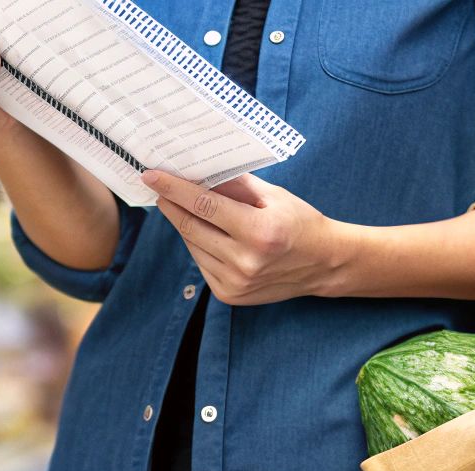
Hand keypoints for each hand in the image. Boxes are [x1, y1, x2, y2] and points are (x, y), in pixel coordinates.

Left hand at [143, 170, 347, 304]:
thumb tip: (197, 171)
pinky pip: (201, 263)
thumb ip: (235, 185)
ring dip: (185, 225)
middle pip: (191, 227)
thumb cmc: (299, 222)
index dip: (175, 189)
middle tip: (158, 187)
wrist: (322, 264)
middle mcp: (246, 261)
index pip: (205, 206)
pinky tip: (208, 233)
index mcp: (260, 231)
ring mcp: (236, 283)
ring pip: (192, 246)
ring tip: (185, 207)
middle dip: (171, 205)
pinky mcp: (229, 295)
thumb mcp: (273, 195)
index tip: (152, 175)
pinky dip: (199, 245)